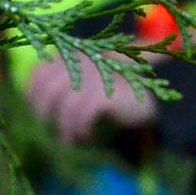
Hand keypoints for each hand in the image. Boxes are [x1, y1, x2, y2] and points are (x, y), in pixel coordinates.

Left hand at [26, 51, 158, 143]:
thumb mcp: (92, 85)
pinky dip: (80, 130)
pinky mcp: (106, 92)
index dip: (33, 95)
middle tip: (55, 130)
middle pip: (48, 89)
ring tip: (73, 141)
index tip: (41, 115)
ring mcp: (95, 75)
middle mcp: (82, 60)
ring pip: (65, 105)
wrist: (162, 92)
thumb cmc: (122, 91)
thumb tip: (41, 109)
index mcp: (75, 54)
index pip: (39, 72)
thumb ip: (69, 86)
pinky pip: (82, 114)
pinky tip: (88, 137)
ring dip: (65, 129)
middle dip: (45, 115)